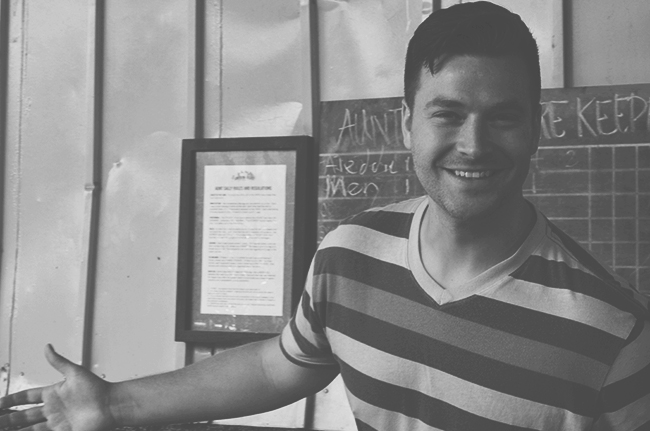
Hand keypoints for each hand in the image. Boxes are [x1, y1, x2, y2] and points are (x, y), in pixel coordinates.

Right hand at [0, 345, 116, 430]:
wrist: (111, 405)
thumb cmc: (97, 388)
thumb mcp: (74, 372)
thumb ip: (58, 361)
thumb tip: (47, 346)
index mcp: (53, 394)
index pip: (26, 398)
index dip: (12, 400)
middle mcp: (52, 410)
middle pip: (23, 416)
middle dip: (7, 419)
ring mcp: (56, 423)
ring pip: (29, 428)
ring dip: (14, 429)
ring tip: (1, 428)